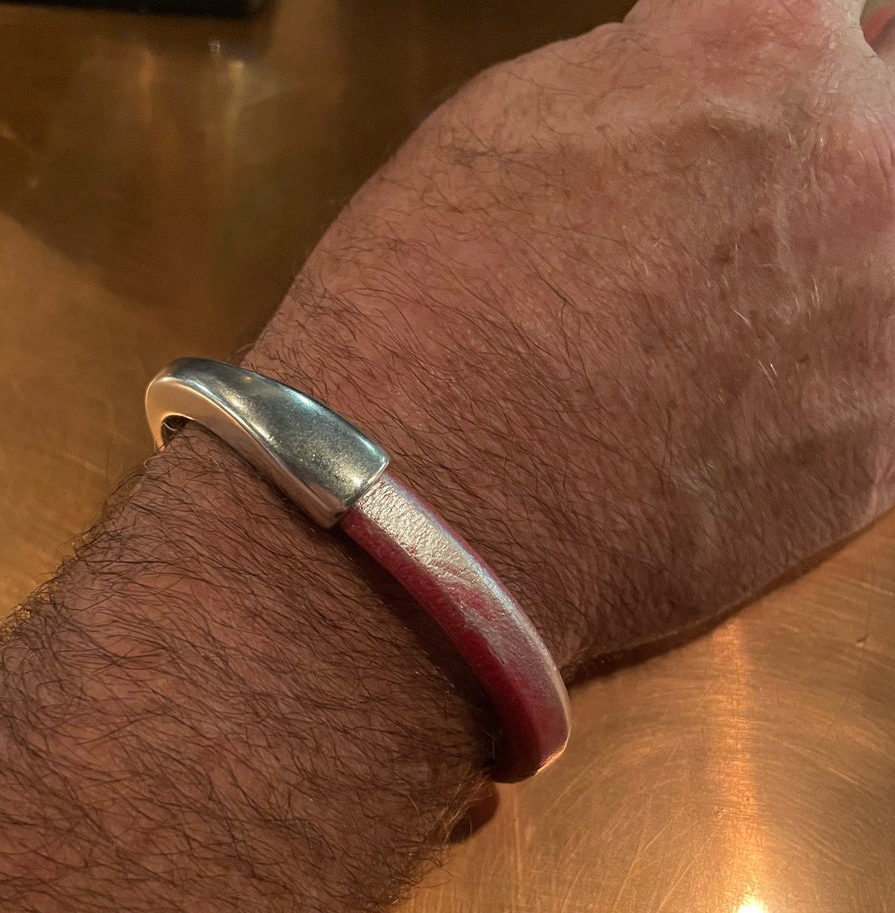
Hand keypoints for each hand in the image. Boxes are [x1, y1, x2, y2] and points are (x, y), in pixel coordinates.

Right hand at [250, 0, 894, 675]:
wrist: (424, 505)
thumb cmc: (425, 315)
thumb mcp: (500, 128)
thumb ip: (634, 84)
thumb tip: (681, 100)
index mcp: (757, 49)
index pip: (828, 15)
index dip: (771, 65)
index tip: (746, 103)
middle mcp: (860, 163)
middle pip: (876, 136)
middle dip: (804, 169)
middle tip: (718, 231)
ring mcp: (888, 317)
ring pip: (882, 270)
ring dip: (812, 286)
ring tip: (703, 341)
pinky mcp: (880, 453)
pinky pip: (878, 386)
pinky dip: (814, 390)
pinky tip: (722, 414)